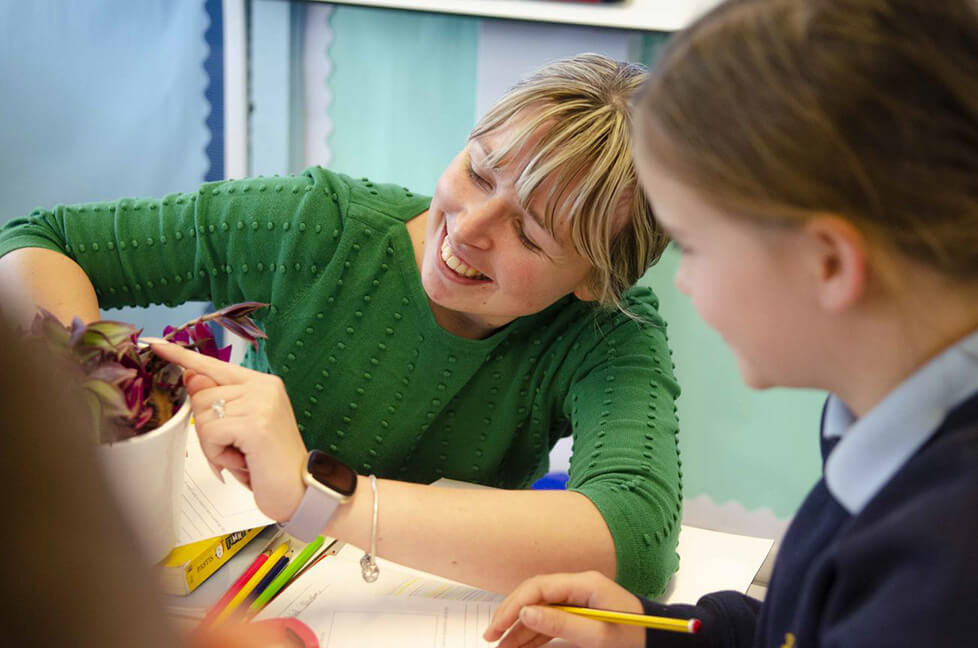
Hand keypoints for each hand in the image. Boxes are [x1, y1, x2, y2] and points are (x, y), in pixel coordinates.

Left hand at [147, 339, 307, 521]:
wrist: (300, 489)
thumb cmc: (270, 462)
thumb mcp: (242, 428)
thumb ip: (219, 402)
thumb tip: (191, 377)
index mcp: (262, 383)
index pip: (215, 365)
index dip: (183, 356)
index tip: (158, 345)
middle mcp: (263, 387)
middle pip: (201, 395)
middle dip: (208, 428)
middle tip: (234, 447)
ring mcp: (261, 403)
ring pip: (203, 416)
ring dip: (214, 444)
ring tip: (242, 454)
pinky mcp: (254, 424)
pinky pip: (210, 434)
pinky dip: (218, 454)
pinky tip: (242, 460)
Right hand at [484, 571, 645, 647]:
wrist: (662, 639)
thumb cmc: (636, 636)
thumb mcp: (597, 635)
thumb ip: (560, 624)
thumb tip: (525, 613)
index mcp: (584, 583)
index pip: (538, 588)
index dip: (513, 605)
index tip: (497, 627)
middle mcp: (578, 587)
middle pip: (534, 597)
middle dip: (511, 616)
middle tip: (491, 637)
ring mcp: (579, 599)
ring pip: (540, 610)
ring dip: (520, 628)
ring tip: (501, 647)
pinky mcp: (580, 613)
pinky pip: (551, 620)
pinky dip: (534, 634)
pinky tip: (520, 645)